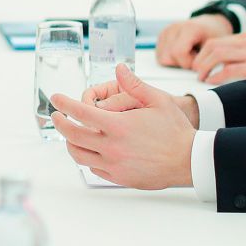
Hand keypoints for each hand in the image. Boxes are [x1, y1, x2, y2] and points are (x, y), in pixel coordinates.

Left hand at [49, 65, 195, 189]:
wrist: (189, 161)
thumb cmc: (176, 130)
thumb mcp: (158, 100)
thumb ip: (134, 84)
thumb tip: (119, 68)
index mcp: (118, 126)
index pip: (80, 113)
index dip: (64, 104)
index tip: (56, 98)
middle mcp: (112, 147)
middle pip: (73, 135)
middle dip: (60, 123)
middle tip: (57, 116)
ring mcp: (114, 165)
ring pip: (79, 155)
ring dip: (70, 142)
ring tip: (71, 133)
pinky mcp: (119, 178)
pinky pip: (94, 169)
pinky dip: (88, 157)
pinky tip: (91, 149)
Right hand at [155, 14, 232, 66]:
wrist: (210, 24)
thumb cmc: (214, 35)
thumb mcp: (215, 47)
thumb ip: (205, 60)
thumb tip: (197, 73)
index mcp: (189, 28)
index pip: (178, 53)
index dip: (189, 63)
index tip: (199, 60)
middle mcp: (174, 28)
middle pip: (167, 57)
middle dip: (181, 63)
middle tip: (194, 58)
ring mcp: (166, 31)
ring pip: (162, 58)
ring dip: (175, 62)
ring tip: (188, 55)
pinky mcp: (161, 36)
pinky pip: (160, 55)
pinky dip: (170, 58)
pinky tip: (182, 53)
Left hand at [191, 31, 245, 84]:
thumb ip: (245, 54)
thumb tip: (226, 66)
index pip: (217, 41)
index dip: (203, 53)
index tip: (198, 64)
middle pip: (212, 46)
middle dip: (199, 59)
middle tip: (195, 71)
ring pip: (217, 54)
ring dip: (204, 66)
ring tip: (200, 77)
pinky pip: (229, 69)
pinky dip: (216, 75)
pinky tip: (211, 81)